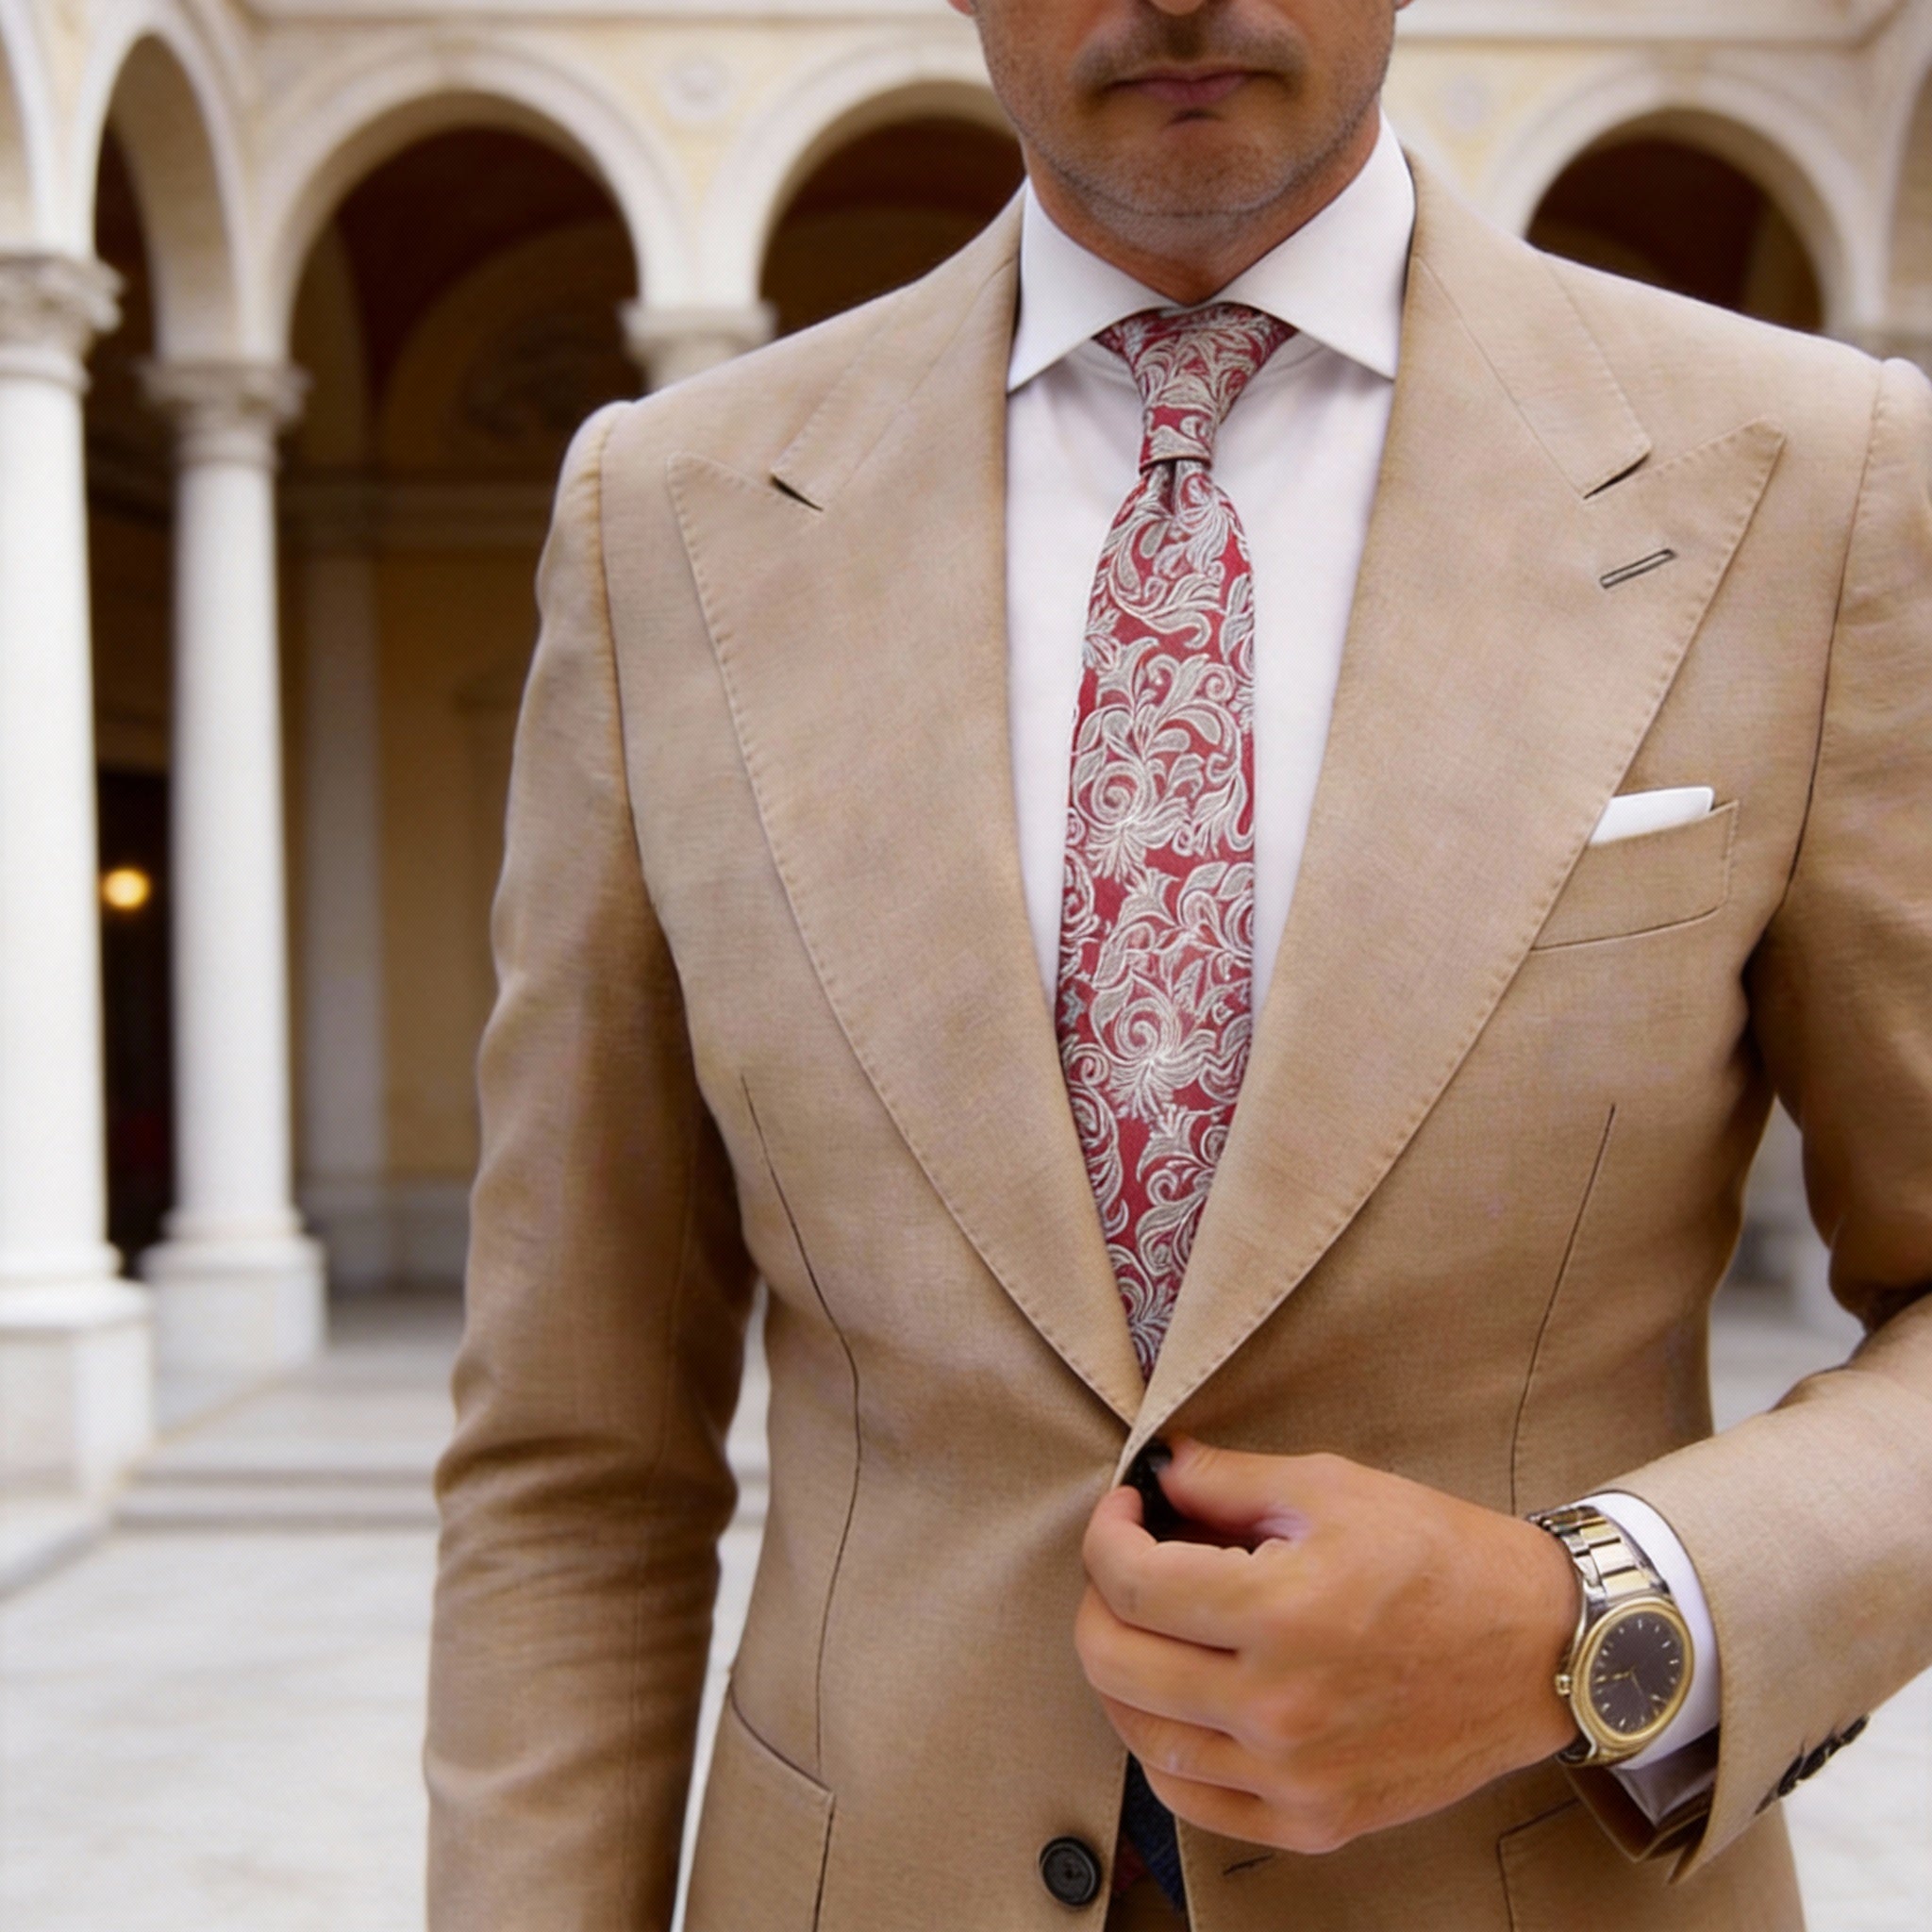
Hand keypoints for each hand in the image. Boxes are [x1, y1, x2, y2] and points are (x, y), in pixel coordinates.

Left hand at [1075, 1439, 1579, 1853]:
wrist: (1540, 1648)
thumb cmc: (1441, 1556)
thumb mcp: (1332, 1488)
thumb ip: (1228, 1481)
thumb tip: (1156, 1473)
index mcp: (1282, 1612)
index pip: (1131, 1584)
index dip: (1105, 1537)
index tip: (1124, 1512)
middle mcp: (1280, 1706)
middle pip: (1114, 1663)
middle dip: (1098, 1601)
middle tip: (1125, 1564)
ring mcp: (1295, 1776)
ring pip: (1140, 1737)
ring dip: (1121, 1674)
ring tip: (1148, 1627)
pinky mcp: (1315, 1820)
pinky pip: (1193, 1800)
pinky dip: (1161, 1749)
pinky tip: (1177, 1701)